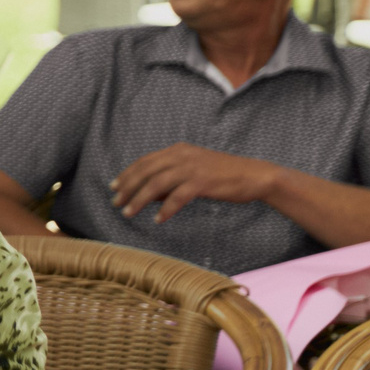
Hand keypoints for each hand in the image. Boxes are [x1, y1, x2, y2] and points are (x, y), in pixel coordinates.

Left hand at [111, 142, 275, 223]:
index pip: (145, 161)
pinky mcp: (203, 181)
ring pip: (156, 184)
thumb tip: (147, 195)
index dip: (127, 174)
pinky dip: (165, 209)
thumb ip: (171, 180)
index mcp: (178, 150)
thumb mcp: (193, 172)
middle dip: (127, 188)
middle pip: (145, 171)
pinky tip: (158, 220)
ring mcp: (192, 168)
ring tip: (128, 213)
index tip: (114, 187)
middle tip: (116, 203)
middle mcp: (182, 155)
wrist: (256, 175)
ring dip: (139, 200)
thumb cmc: (223, 176)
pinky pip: (177, 197)